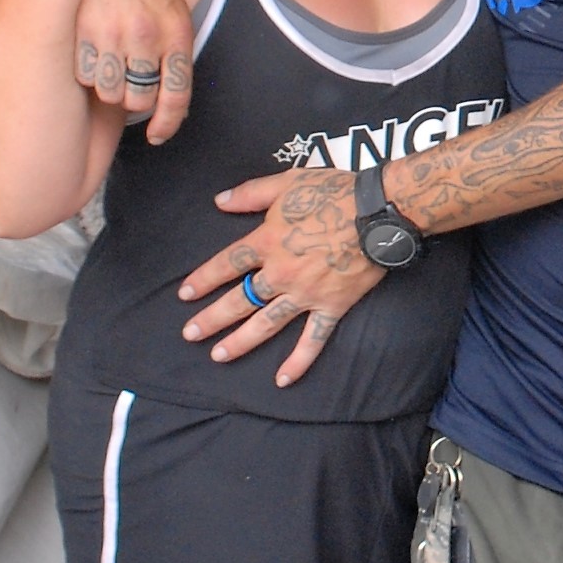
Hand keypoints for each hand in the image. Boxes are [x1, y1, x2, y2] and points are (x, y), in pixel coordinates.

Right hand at [71, 0, 195, 138]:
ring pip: (110, 94)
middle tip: (131, 78)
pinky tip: (94, 51)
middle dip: (136, 99)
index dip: (167, 124)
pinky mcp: (83, 32)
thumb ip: (175, 60)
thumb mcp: (175, 18)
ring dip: (111, 88)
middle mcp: (146, 36)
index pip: (176, 95)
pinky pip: (85, 76)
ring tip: (112, 63)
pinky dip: (89, 73)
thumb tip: (169, 110)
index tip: (158, 135)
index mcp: (176, 34)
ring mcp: (112, 34)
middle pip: (140, 101)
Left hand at [176, 168, 386, 385]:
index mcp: (268, 241)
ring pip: (267, 323)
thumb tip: (219, 201)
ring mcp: (306, 293)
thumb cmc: (334, 192)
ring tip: (219, 356)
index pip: (227, 264)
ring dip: (241, 341)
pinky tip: (283, 379)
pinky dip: (299, 361)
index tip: (185, 294)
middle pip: (240, 299)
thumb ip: (250, 193)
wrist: (378, 212)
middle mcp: (281, 273)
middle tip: (190, 334)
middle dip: (212, 318)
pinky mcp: (331, 306)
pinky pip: (313, 339)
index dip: (204, 279)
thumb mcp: (287, 182)